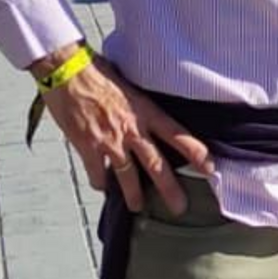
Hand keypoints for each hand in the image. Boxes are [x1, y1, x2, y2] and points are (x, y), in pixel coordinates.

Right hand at [37, 52, 212, 214]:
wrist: (67, 72)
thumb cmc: (99, 72)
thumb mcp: (131, 86)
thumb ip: (142, 106)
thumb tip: (152, 117)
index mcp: (146, 110)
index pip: (178, 134)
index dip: (196, 152)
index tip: (210, 168)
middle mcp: (132, 128)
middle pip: (156, 164)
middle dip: (169, 188)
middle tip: (180, 207)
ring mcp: (110, 140)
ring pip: (127, 176)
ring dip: (133, 194)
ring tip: (138, 207)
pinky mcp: (87, 147)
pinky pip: (98, 173)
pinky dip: (100, 182)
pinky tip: (103, 187)